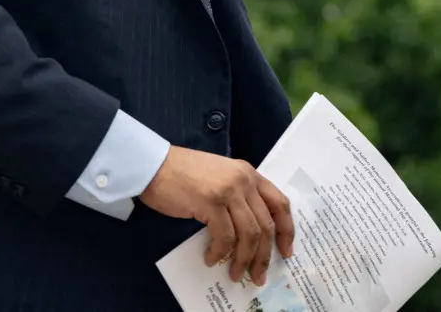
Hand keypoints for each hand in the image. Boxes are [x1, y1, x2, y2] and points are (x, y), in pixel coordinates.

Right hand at [139, 146, 294, 285]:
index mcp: (248, 173)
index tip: (286, 252)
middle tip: (258, 275)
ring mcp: (228, 190)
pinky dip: (220, 252)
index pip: (280, 203)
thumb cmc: (182, 174)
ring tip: (236, 274)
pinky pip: (224, 236)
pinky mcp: (211, 201)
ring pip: (249, 234)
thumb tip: (248, 235)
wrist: (153, 164)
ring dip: (243, 259)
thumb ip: (238, 196)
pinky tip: (212, 258)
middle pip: (265, 224)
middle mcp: (243, 179)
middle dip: (264, 255)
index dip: (286, 231)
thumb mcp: (220, 178)